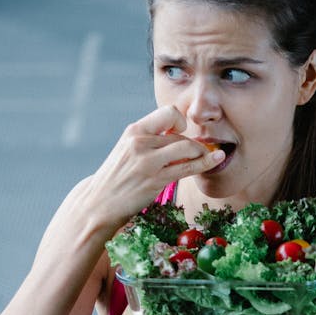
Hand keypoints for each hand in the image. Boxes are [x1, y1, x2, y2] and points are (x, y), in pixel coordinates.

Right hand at [83, 105, 223, 233]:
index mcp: (134, 131)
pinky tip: (215, 160)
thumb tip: (176, 134)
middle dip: (195, 144)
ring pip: (187, 147)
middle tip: (201, 153)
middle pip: (181, 134)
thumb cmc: (118, 177)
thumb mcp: (128, 150)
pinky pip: (188, 167)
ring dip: (202, 153)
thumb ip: (149, 140)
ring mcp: (148, 161)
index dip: (181, 121)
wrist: (100, 202)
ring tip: (207, 158)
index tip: (180, 134)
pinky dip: (205, 163)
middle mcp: (141, 142)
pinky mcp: (156, 180)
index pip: (168, 112)